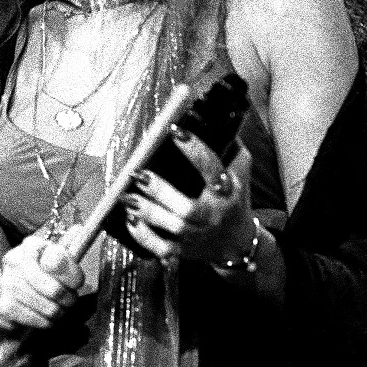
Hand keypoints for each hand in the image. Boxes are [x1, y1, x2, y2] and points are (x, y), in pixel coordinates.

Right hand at [0, 234, 84, 333]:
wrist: (12, 303)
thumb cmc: (41, 280)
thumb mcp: (56, 263)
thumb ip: (69, 250)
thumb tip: (78, 229)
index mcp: (31, 245)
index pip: (58, 260)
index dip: (72, 276)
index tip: (75, 283)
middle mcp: (15, 260)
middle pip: (55, 290)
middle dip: (68, 299)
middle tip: (68, 300)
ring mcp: (7, 284)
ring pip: (50, 308)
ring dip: (58, 313)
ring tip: (56, 309)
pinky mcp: (5, 306)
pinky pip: (39, 320)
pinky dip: (47, 323)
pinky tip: (43, 316)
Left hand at [122, 128, 257, 265]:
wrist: (238, 243)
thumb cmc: (235, 197)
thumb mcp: (240, 170)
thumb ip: (229, 146)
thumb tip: (209, 116)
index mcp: (229, 191)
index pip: (212, 169)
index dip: (194, 149)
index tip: (174, 131)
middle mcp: (214, 215)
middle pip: (188, 208)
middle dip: (161, 191)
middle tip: (138, 174)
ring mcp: (198, 235)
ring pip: (172, 227)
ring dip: (147, 211)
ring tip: (126, 196)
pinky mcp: (184, 250)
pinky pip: (161, 248)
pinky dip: (143, 235)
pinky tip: (130, 219)